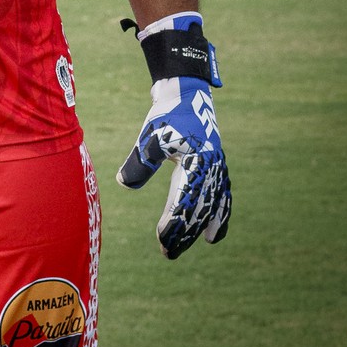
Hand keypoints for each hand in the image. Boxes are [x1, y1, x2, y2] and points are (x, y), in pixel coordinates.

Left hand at [118, 75, 230, 258]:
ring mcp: (217, 168)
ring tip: (192, 246)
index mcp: (196, 163)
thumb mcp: (150, 137)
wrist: (186, 92)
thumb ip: (139, 162)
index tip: (162, 241)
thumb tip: (124, 184)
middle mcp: (211, 169)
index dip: (173, 224)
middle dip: (184, 233)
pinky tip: (216, 233)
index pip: (184, 202)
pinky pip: (222, 197)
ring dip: (200, 228)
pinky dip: (220, 216)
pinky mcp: (217, 166)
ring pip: (211, 206)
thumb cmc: (165, 114)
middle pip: (198, 209)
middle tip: (168, 254)